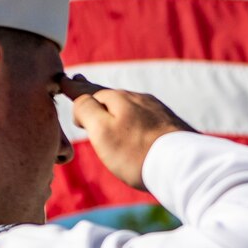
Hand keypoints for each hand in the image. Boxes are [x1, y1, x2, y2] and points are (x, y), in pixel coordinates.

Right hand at [60, 75, 193, 190]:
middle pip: (109, 95)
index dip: (73, 88)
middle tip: (80, 83)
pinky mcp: (171, 125)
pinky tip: (134, 120)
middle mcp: (138, 99)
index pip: (88, 91)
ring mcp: (157, 111)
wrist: (184, 166)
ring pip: (128, 104)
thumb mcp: (101, 131)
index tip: (63, 80)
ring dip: (114, 104)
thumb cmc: (137, 153)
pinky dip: (132, 115)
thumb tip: (80, 100)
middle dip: (93, 92)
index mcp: (117, 99)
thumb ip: (86, 110)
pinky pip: (145, 115)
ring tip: (104, 103)